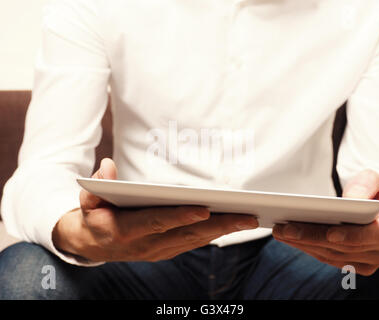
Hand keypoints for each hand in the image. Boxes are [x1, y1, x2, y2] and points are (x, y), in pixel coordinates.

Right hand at [52, 158, 258, 261]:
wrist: (92, 244)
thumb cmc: (93, 216)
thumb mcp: (87, 200)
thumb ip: (96, 185)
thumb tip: (107, 167)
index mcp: (124, 230)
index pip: (156, 222)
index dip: (180, 215)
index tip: (204, 208)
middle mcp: (145, 245)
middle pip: (186, 234)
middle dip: (218, 226)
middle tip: (247, 216)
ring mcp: (157, 251)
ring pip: (194, 240)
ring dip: (222, 231)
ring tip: (248, 219)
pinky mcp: (165, 252)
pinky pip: (193, 243)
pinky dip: (213, 234)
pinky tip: (231, 225)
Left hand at [272, 169, 378, 275]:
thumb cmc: (376, 194)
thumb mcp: (376, 180)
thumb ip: (366, 185)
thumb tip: (351, 199)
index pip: (375, 235)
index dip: (352, 236)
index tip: (330, 233)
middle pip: (344, 247)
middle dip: (311, 237)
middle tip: (283, 229)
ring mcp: (370, 261)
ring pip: (333, 255)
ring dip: (304, 245)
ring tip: (280, 232)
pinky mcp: (356, 265)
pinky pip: (329, 259)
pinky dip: (308, 248)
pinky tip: (290, 239)